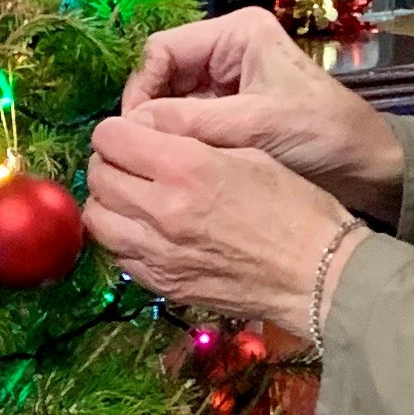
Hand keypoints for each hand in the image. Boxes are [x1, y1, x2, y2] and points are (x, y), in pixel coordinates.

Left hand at [86, 115, 369, 331]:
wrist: (316, 275)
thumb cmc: (294, 207)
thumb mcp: (248, 153)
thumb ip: (191, 142)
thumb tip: (149, 138)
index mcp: (185, 167)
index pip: (111, 137)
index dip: (117, 130)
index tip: (130, 134)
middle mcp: (161, 209)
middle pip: (98, 177)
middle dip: (108, 163)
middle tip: (129, 163)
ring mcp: (156, 252)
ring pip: (97, 219)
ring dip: (108, 202)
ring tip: (131, 197)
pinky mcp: (161, 283)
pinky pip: (116, 255)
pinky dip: (122, 238)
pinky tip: (144, 231)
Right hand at [121, 10, 405, 222]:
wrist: (370, 166)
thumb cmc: (323, 134)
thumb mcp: (257, 124)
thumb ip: (192, 122)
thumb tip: (130, 126)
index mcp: (236, 34)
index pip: (162, 50)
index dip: (140, 89)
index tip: (133, 132)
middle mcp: (227, 51)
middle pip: (162, 75)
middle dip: (149, 114)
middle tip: (138, 154)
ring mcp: (228, 82)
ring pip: (171, 102)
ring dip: (163, 132)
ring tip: (153, 165)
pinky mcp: (231, 112)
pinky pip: (189, 123)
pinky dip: (180, 144)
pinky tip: (173, 169)